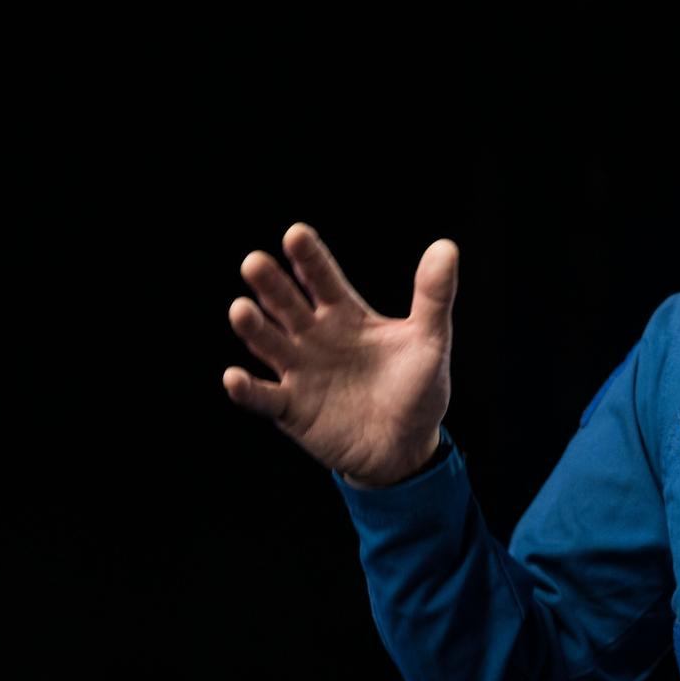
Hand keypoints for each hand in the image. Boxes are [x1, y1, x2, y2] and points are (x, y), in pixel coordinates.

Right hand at [223, 222, 456, 488]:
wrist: (407, 447)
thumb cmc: (418, 388)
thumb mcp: (430, 340)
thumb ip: (433, 296)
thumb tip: (446, 246)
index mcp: (346, 316)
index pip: (323, 279)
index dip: (309, 258)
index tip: (295, 233)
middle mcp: (315, 338)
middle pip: (287, 304)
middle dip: (271, 284)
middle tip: (255, 262)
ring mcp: (300, 372)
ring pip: (268, 344)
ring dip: (253, 328)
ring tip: (240, 309)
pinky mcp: (291, 409)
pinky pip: (264, 397)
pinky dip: (246, 390)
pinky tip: (234, 377)